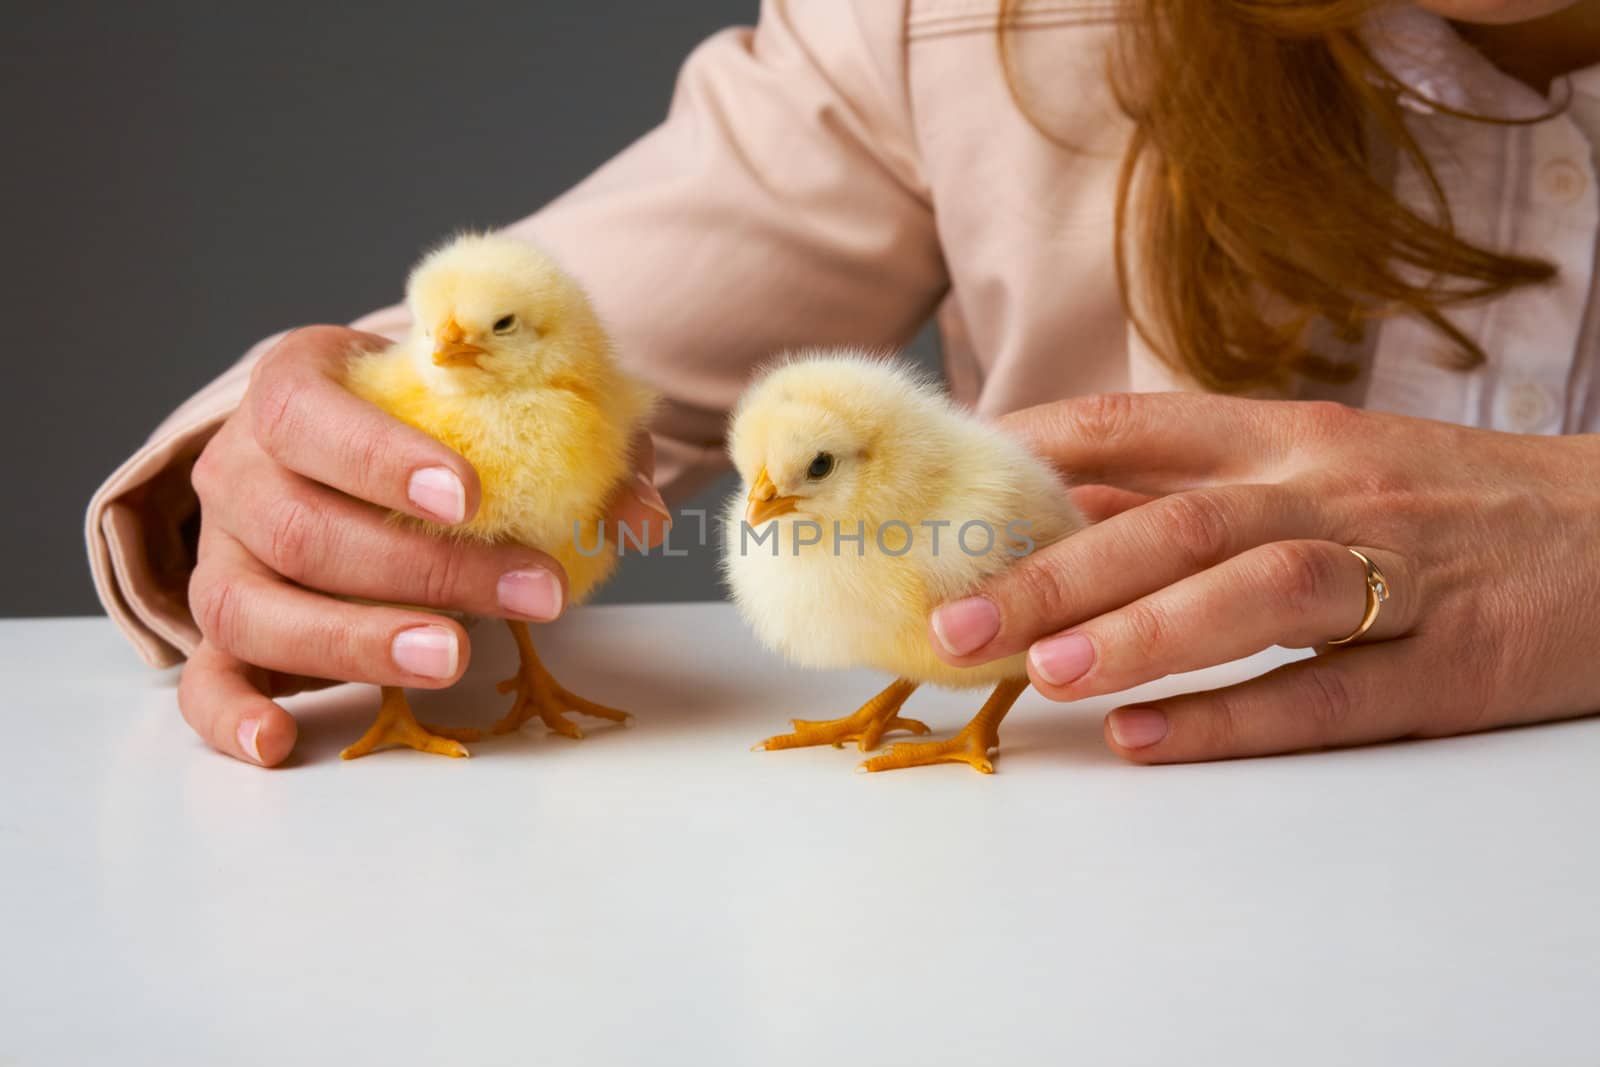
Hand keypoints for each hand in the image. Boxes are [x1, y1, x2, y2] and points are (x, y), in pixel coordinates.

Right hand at [180, 325, 669, 766]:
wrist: (358, 443)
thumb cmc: (437, 422)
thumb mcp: (510, 406)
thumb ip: (579, 447)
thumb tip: (642, 519)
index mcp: (293, 386)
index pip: (308, 414)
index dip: (380, 456)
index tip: (471, 498)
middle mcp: (240, 468)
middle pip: (300, 526)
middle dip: (422, 568)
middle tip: (531, 592)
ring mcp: (224, 553)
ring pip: (252, 606)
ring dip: (356, 641)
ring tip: (455, 657)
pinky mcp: (226, 629)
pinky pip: (204, 678)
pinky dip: (231, 715)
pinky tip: (283, 742)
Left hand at [929, 393, 1599, 762]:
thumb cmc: (1442, 504)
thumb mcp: (1318, 466)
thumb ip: (1191, 489)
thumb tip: (1049, 513)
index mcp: (1288, 434)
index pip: (1131, 425)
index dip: (1024, 455)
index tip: (936, 500)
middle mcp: (1332, 489)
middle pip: (1179, 519)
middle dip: (1057, 570)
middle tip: (957, 619)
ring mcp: (1398, 572)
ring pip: (1256, 591)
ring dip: (1140, 631)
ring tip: (1040, 674)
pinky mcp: (1453, 662)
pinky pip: (1334, 694)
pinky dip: (1237, 716)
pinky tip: (1150, 737)